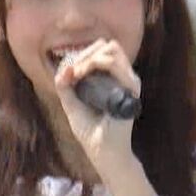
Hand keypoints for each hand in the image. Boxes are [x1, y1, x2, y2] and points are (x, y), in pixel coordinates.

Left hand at [53, 39, 141, 169]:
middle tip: (72, 72)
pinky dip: (92, 63)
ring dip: (88, 57)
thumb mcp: (71, 103)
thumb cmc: (90, 130)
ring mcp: (128, 81)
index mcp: (113, 78)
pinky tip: (81, 76)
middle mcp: (123, 77)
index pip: (101, 50)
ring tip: (77, 74)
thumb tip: (65, 66)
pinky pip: (113, 63)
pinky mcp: (130, 88)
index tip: (69, 73)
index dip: (82, 54)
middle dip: (84, 52)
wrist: (101, 150)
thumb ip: (65, 84)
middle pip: (106, 45)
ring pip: (111, 49)